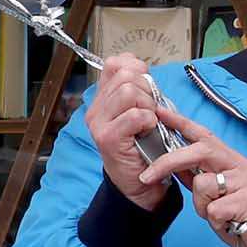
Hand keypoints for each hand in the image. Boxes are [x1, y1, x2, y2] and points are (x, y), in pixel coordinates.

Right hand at [84, 56, 187, 202]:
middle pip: (125, 76)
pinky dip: (149, 121)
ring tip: (148, 122)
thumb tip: (142, 67)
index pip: (115, 64)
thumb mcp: (141, 111)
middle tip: (150, 110)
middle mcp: (96, 109)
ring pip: (129, 92)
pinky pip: (135, 115)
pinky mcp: (108, 138)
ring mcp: (99, 123)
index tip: (147, 86)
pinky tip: (148, 131)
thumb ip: (139, 89)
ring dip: (148, 106)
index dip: (136, 68)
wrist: (139, 183)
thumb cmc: (144, 146)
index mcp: (103, 99)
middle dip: (147, 90)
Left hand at [139, 127, 246, 246]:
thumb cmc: (243, 214)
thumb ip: (200, 175)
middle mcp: (242, 166)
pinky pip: (213, 209)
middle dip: (169, 161)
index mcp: (233, 160)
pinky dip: (215, 220)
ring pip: (203, 185)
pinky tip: (228, 223)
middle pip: (200, 151)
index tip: (159, 111)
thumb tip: (174, 164)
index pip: (204, 135)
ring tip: (219, 214)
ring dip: (202, 205)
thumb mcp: (221, 191)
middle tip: (147, 176)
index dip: (181, 122)